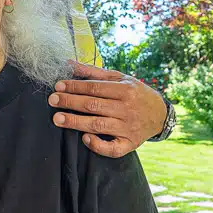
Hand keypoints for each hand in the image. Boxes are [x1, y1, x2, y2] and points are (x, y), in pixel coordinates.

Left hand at [49, 61, 168, 157]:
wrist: (160, 114)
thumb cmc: (135, 93)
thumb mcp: (120, 78)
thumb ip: (93, 72)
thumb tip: (69, 64)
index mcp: (126, 90)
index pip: (95, 88)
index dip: (75, 87)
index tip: (58, 86)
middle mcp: (127, 109)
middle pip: (94, 105)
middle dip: (71, 102)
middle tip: (52, 100)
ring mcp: (129, 128)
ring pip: (99, 125)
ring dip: (76, 122)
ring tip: (57, 119)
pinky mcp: (130, 144)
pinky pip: (113, 149)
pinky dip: (98, 145)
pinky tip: (85, 138)